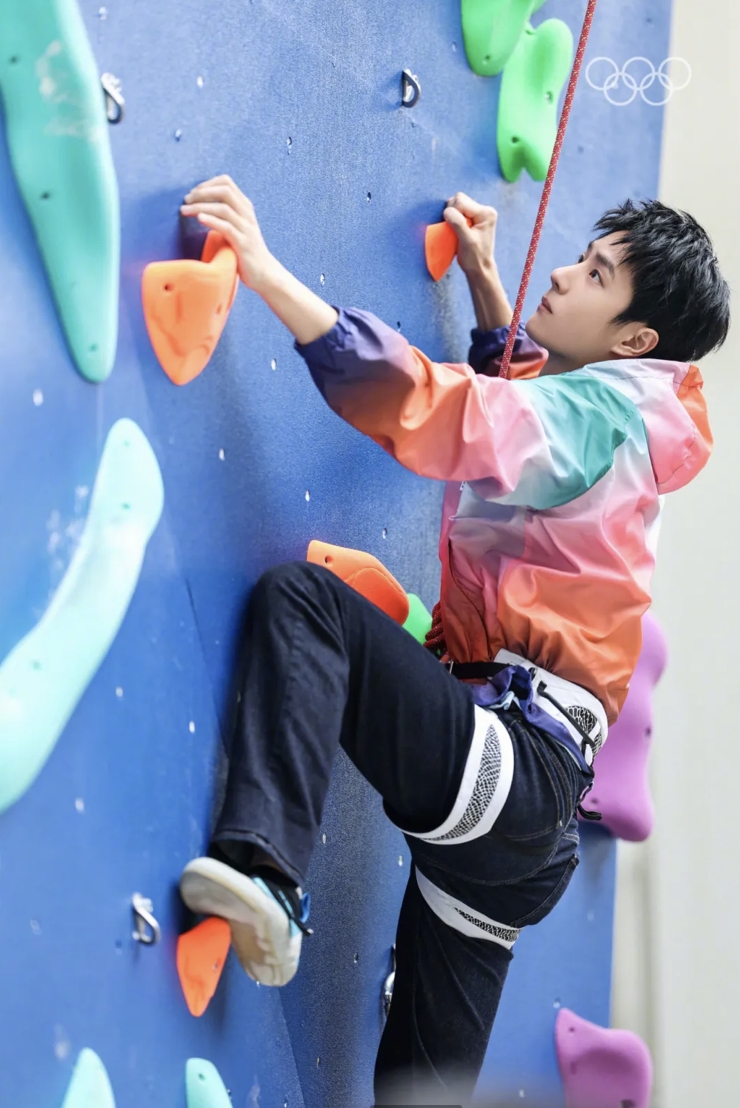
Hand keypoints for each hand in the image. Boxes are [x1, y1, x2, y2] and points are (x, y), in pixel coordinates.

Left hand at [180, 175, 275, 291]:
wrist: (264, 274)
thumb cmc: (246, 252)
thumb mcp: (237, 229)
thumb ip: (224, 217)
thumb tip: (200, 209)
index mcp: (245, 208)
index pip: (226, 183)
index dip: (207, 183)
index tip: (193, 192)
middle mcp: (247, 214)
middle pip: (224, 191)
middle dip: (202, 192)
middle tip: (186, 200)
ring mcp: (246, 228)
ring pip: (223, 208)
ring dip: (200, 206)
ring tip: (184, 210)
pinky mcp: (243, 244)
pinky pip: (226, 227)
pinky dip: (211, 220)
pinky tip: (199, 218)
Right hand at [443, 192, 498, 275]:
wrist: (479, 268)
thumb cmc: (474, 257)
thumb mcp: (466, 241)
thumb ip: (458, 224)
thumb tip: (447, 211)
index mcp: (486, 213)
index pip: (460, 202)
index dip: (452, 213)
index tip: (455, 230)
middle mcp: (484, 209)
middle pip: (459, 199)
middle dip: (452, 213)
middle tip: (455, 230)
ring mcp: (479, 213)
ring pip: (457, 204)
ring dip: (452, 216)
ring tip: (457, 231)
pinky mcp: (473, 218)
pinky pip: (458, 211)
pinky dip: (453, 218)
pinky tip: (457, 229)